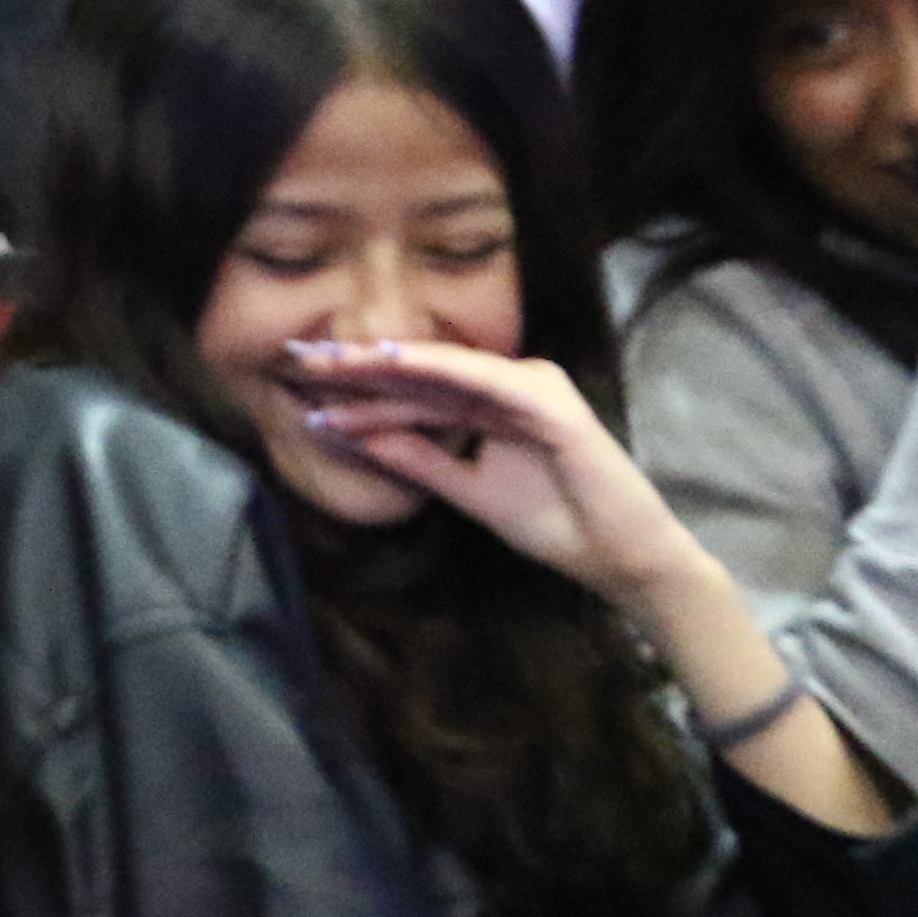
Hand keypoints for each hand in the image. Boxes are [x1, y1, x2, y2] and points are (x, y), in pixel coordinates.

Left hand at [269, 335, 711, 609]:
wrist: (623, 560)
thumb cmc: (558, 525)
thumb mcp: (471, 494)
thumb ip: (420, 463)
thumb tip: (356, 437)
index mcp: (491, 405)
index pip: (414, 393)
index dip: (358, 389)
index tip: (301, 388)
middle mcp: (509, 385)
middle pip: (420, 375)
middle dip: (356, 367)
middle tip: (294, 356)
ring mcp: (531, 387)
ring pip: (441, 372)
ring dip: (383, 366)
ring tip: (328, 361)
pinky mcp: (549, 401)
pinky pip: (480, 380)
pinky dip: (434, 370)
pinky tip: (391, 361)